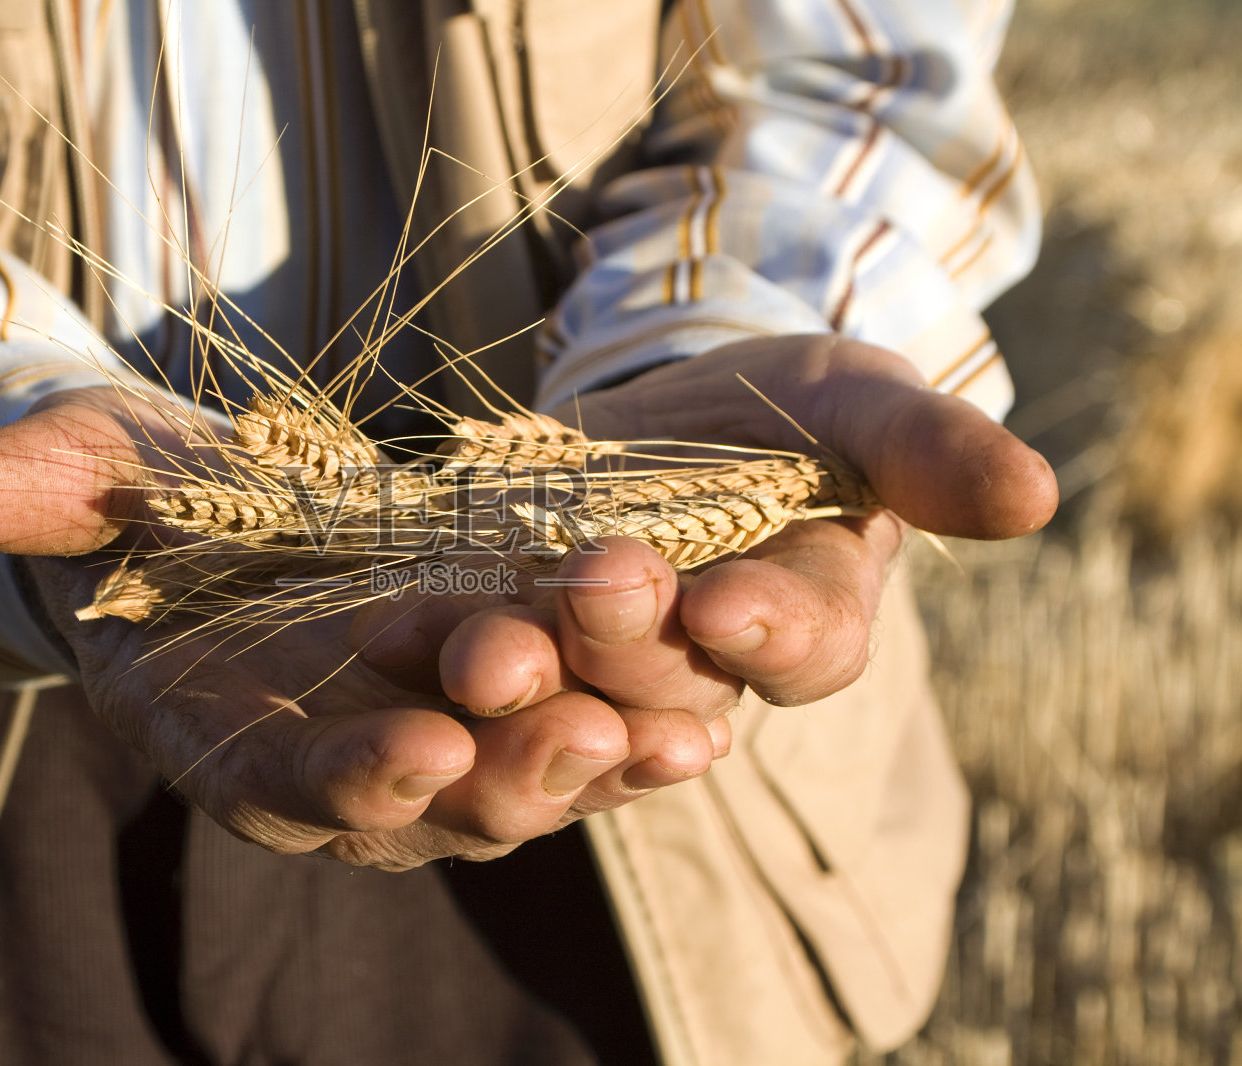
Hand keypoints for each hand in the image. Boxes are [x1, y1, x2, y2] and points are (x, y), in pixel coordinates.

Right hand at [0, 387, 702, 868]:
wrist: (235, 513)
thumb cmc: (156, 504)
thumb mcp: (108, 471)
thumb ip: (55, 481)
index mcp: (237, 741)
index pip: (289, 787)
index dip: (345, 778)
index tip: (410, 755)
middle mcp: (348, 769)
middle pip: (432, 804)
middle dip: (501, 776)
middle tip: (575, 734)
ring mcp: (439, 741)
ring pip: (524, 780)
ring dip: (597, 759)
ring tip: (670, 726)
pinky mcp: (514, 702)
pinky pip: (584, 727)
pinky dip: (643, 722)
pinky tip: (711, 701)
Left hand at [353, 333, 1057, 776]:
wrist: (652, 404)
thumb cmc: (778, 405)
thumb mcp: (853, 394)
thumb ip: (929, 446)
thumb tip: (1037, 498)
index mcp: (804, 620)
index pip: (806, 648)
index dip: (774, 633)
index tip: (732, 605)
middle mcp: (700, 668)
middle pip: (672, 681)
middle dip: (635, 640)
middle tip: (600, 584)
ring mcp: (593, 665)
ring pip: (565, 692)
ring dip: (526, 672)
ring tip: (482, 641)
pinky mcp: (501, 638)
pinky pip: (470, 661)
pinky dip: (434, 649)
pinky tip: (389, 628)